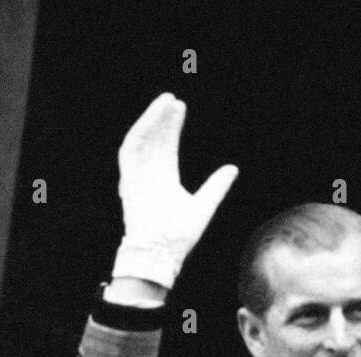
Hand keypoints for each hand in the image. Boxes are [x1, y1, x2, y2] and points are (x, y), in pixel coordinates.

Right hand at [112, 93, 238, 288]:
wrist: (162, 252)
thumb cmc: (179, 236)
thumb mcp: (204, 206)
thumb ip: (216, 186)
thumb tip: (232, 168)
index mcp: (163, 181)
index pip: (166, 147)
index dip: (172, 127)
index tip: (180, 107)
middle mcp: (149, 176)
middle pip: (154, 140)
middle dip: (163, 119)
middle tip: (173, 99)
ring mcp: (137, 178)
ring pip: (142, 141)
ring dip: (151, 120)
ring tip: (165, 102)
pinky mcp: (128, 181)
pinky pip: (130, 150)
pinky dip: (140, 132)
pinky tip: (152, 117)